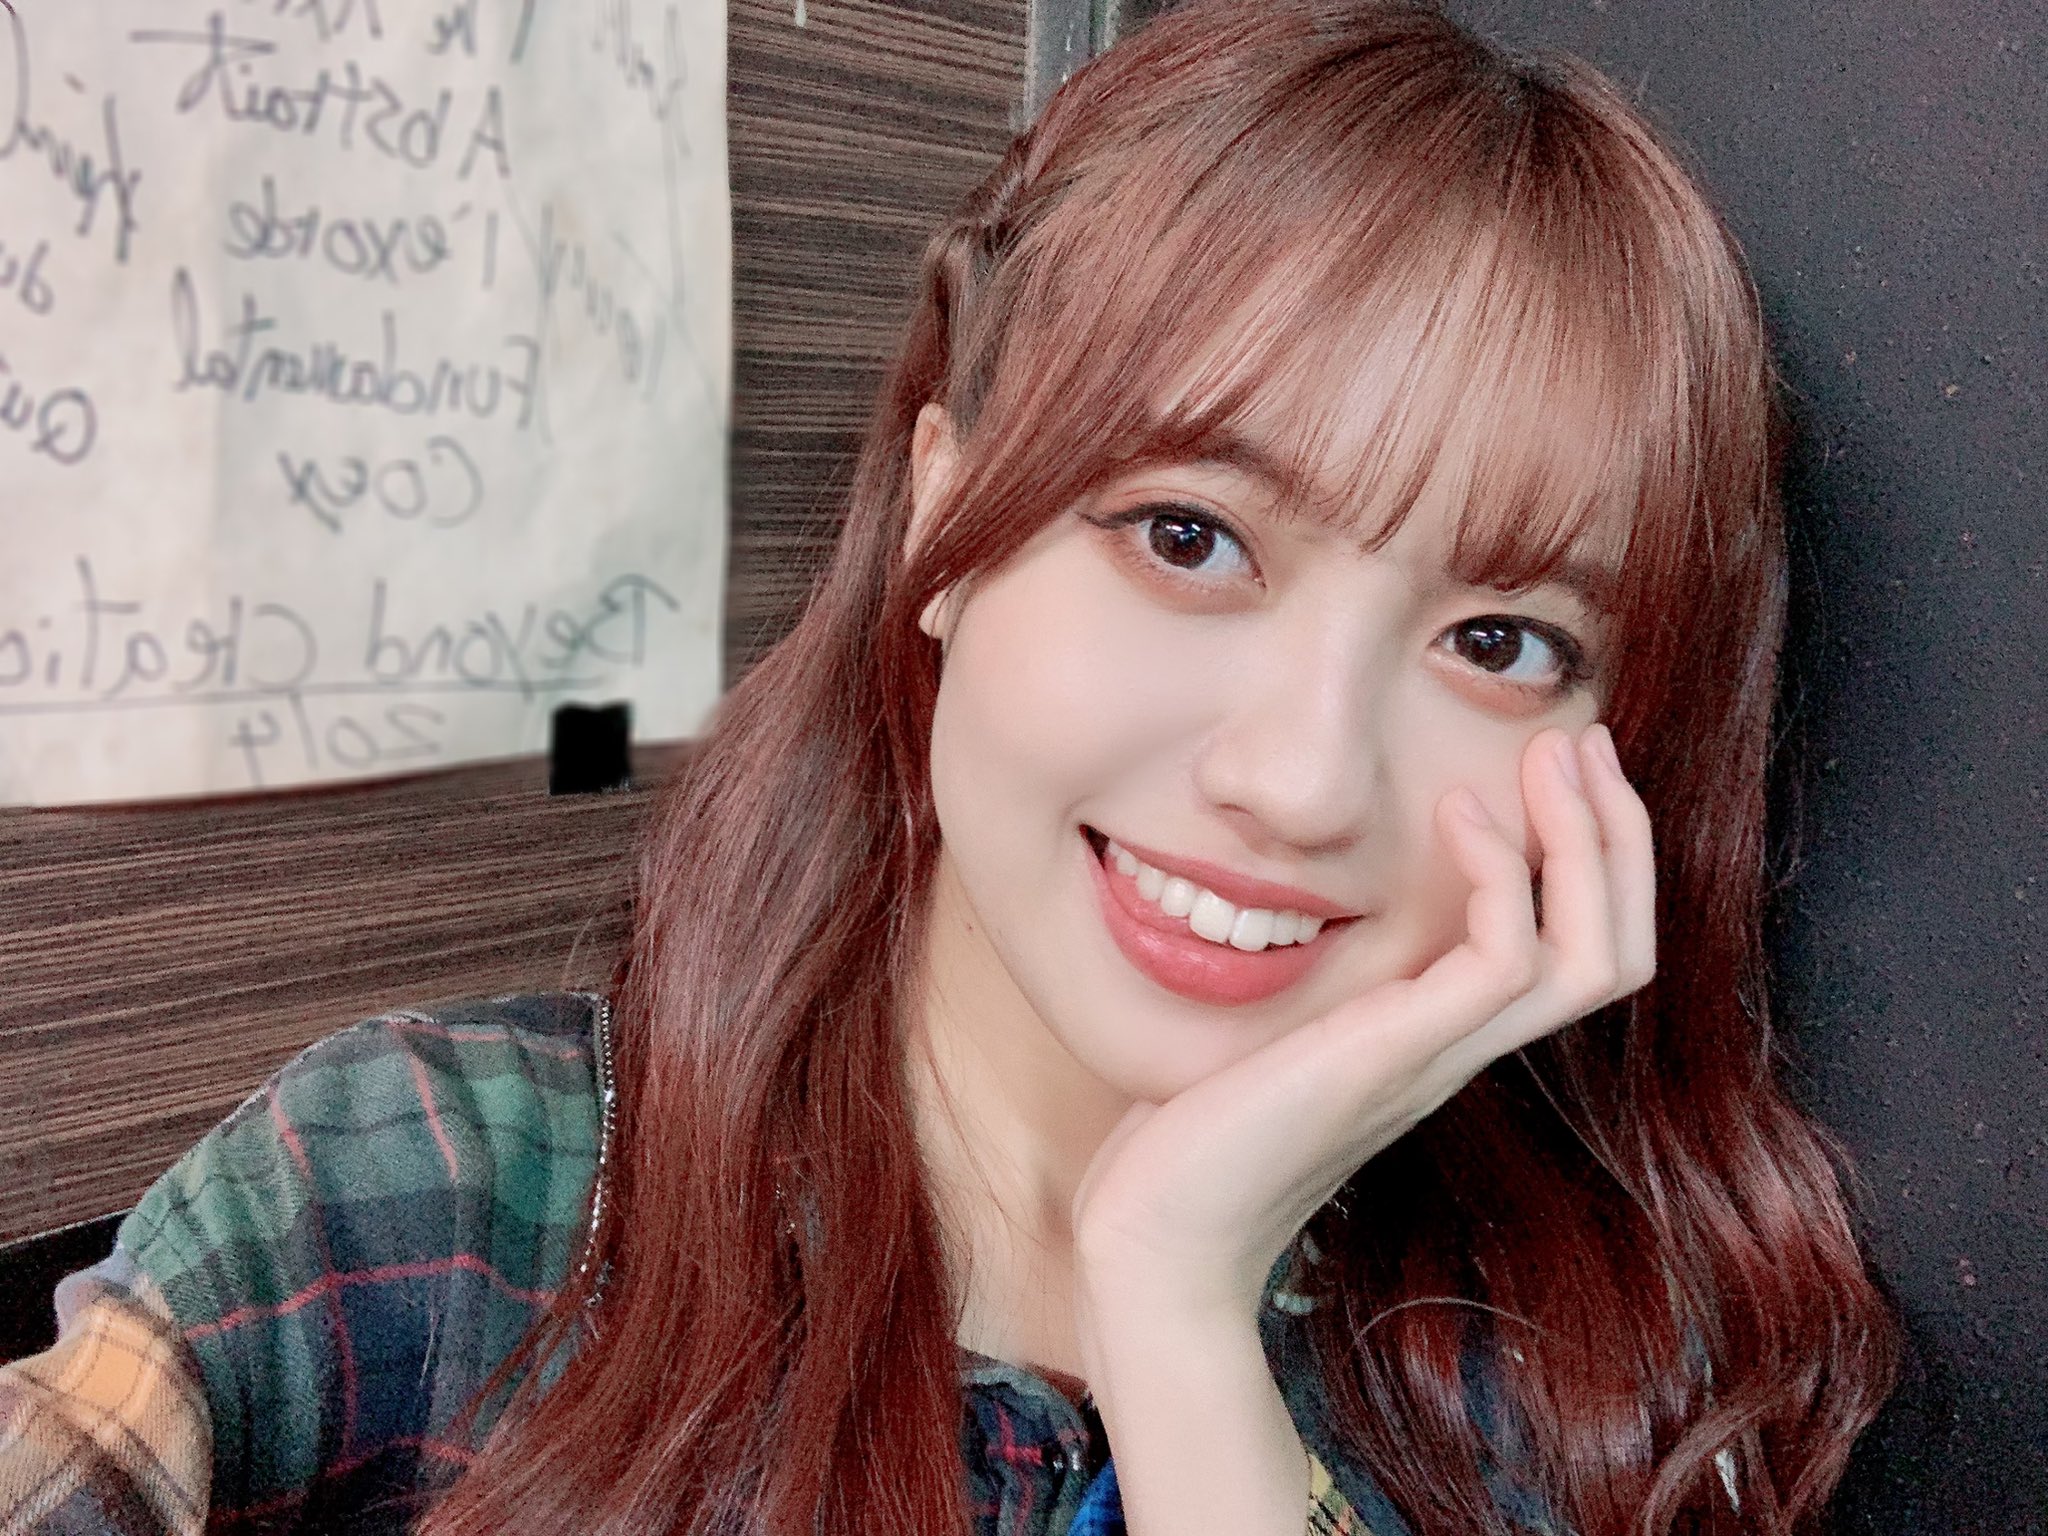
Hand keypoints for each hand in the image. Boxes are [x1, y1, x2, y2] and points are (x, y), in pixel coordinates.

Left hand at [1069, 723, 1655, 1319]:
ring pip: (1591, 957)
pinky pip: (1504, 962)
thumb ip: (1307, 968)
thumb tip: (1279, 890)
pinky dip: (1501, 875)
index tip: (1561, 762)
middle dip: (1621, 838)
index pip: (1579, 952)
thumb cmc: (1197, 1132)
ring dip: (1590, 842)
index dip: (1595, 856)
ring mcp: (1438, 1058)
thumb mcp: (1271, 1021)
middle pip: (1618, 952)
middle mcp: (1460, 1050)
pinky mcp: (1396, 1057)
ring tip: (1557, 754)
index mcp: (1442, 1039)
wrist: (1159, 1232)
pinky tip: (1457, 809)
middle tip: (1590, 740)